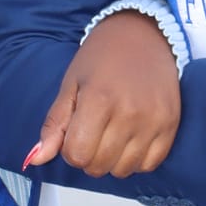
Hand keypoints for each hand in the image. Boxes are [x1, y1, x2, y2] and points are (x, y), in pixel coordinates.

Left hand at [26, 9, 182, 178]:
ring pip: (123, 170)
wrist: (144, 34)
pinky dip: (136, 159)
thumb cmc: (103, 56)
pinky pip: (149, 165)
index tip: (75, 132)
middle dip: (89, 155)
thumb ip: (54, 125)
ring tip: (113, 132)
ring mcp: (154, 121)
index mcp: (99, 100)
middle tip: (94, 130)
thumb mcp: (71, 84)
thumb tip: (35, 159)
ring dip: (112, 159)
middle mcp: (130, 113)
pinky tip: (131, 138)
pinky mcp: (171, 126)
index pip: (77, 155)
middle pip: (98, 166)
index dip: (70, 149)